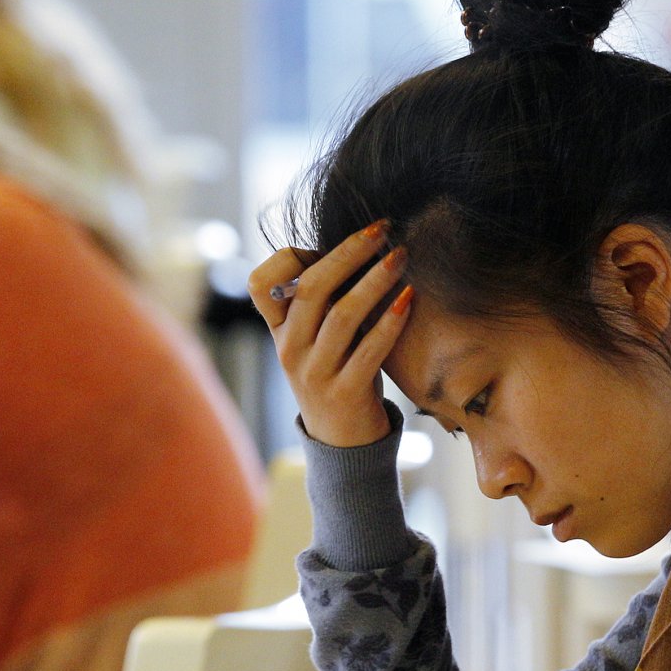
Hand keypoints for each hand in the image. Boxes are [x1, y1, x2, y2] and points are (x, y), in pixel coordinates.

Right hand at [248, 222, 411, 447]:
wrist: (342, 441)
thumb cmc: (337, 373)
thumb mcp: (318, 337)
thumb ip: (324, 301)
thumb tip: (355, 244)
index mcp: (279, 331)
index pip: (261, 284)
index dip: (291, 256)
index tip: (330, 238)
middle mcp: (290, 350)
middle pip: (311, 288)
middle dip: (348, 252)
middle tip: (381, 229)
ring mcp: (315, 374)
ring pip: (342, 314)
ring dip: (375, 280)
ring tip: (400, 257)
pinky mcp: (345, 393)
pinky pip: (369, 350)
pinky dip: (390, 321)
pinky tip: (409, 299)